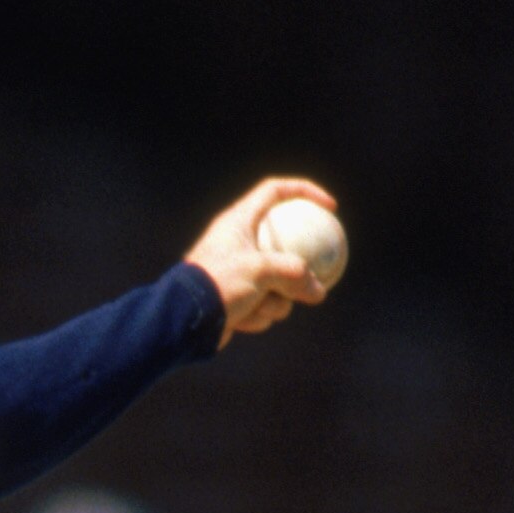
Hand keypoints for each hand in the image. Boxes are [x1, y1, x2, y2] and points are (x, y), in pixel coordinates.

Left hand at [183, 179, 343, 339]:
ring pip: (279, 282)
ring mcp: (238, 271)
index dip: (305, 192)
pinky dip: (258, 314)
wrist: (184, 321)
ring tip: (258, 306)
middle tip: (312, 279)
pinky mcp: (237, 298)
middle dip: (296, 270)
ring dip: (274, 301)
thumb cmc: (218, 285)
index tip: (330, 208)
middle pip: (284, 245)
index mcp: (238, 221)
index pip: (275, 191)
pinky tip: (242, 320)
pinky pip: (265, 304)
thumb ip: (295, 275)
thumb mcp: (262, 272)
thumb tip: (318, 291)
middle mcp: (237, 242)